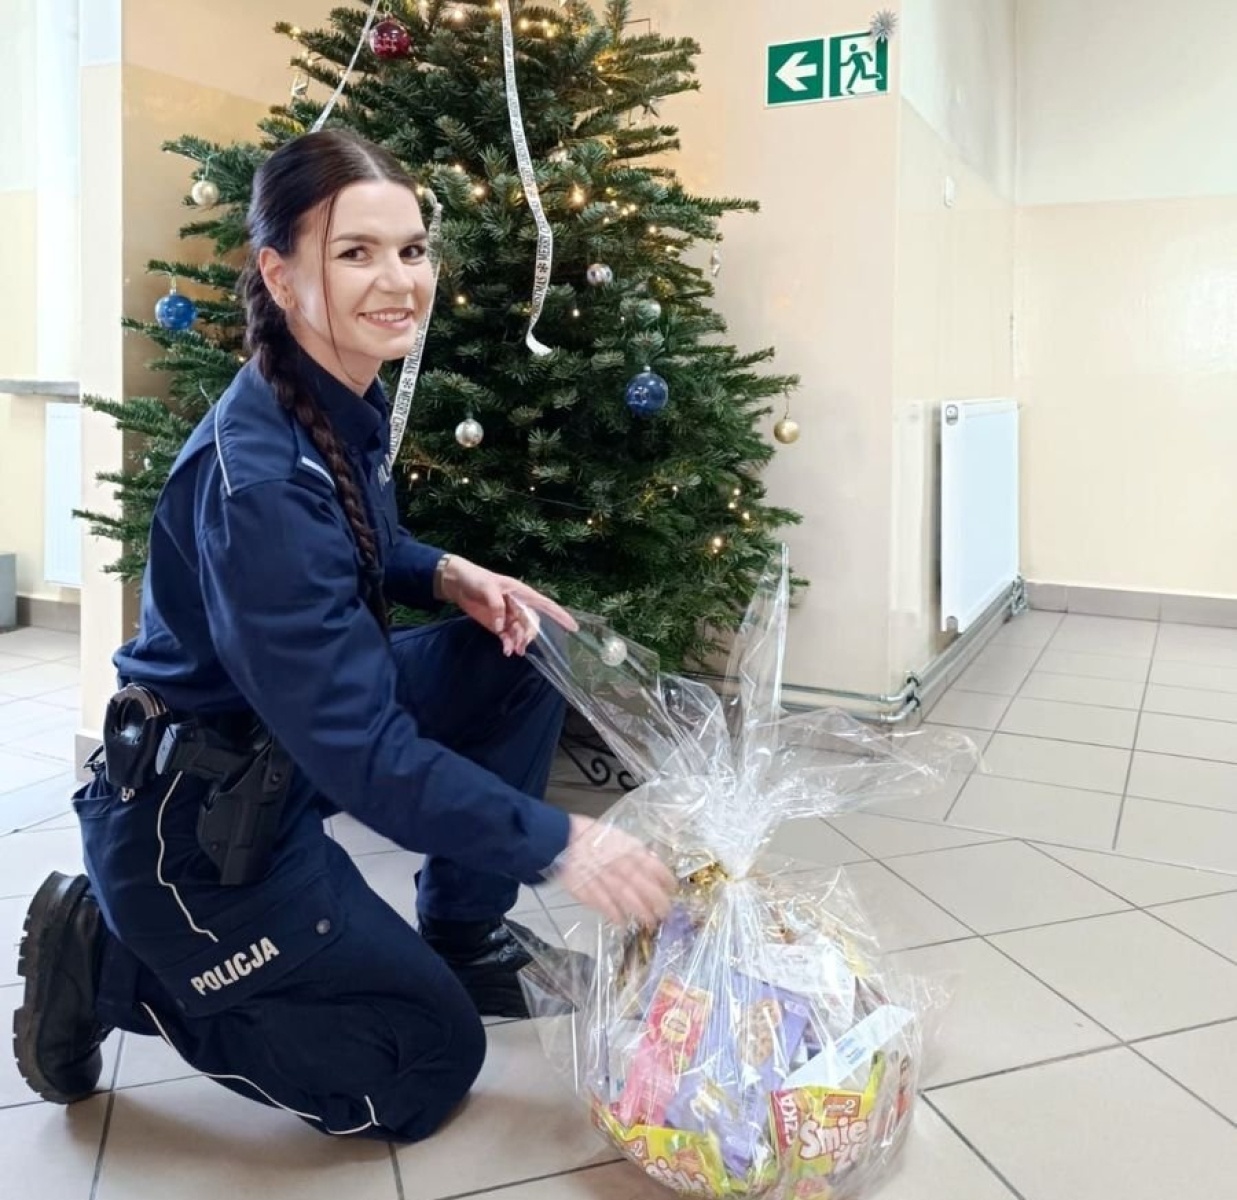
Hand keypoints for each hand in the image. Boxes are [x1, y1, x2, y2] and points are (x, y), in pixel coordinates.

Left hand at [441, 555, 578, 655]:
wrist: (458, 584)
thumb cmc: (476, 579)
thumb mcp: (487, 587)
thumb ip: (497, 606)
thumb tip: (502, 625)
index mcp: (522, 593)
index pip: (546, 605)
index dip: (560, 615)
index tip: (573, 627)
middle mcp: (519, 606)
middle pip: (532, 623)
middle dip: (529, 635)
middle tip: (521, 645)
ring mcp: (509, 617)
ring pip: (521, 633)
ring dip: (519, 642)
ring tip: (512, 651)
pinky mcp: (498, 625)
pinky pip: (508, 637)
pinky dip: (508, 644)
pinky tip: (506, 651)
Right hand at [553, 815, 676, 926]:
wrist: (562, 838)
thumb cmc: (592, 836)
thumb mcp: (618, 836)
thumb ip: (635, 849)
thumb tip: (652, 859)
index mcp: (628, 849)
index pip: (653, 866)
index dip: (665, 880)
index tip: (672, 890)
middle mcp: (619, 865)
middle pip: (644, 886)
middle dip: (658, 901)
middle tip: (666, 912)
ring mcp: (604, 878)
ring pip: (627, 898)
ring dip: (641, 912)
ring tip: (650, 921)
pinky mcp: (588, 889)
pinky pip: (604, 904)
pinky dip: (615, 914)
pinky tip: (623, 922)